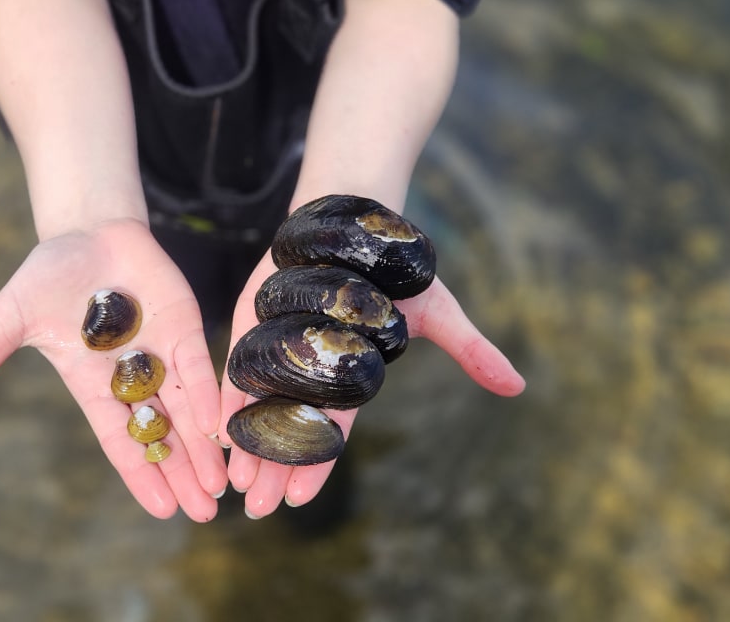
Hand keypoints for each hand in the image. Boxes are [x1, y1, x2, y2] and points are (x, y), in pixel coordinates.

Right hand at [0, 219, 227, 521]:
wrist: (84, 228)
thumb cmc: (45, 276)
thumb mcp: (7, 321)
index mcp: (93, 385)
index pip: (120, 439)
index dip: (139, 474)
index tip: (161, 510)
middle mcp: (133, 377)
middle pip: (161, 434)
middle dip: (182, 472)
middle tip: (205, 513)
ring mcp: (162, 351)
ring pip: (187, 408)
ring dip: (203, 447)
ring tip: (220, 487)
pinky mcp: (183, 323)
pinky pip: (198, 363)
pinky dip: (206, 393)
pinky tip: (219, 426)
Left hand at [219, 252, 525, 518]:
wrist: (355, 221)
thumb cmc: (396, 271)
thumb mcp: (438, 311)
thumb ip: (469, 350)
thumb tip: (517, 386)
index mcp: (348, 376)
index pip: (330, 430)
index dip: (316, 464)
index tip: (300, 500)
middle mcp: (310, 370)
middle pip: (289, 428)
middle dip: (275, 469)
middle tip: (258, 508)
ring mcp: (279, 349)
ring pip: (259, 407)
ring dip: (247, 446)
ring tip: (234, 484)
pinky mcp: (252, 324)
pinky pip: (235, 367)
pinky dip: (225, 398)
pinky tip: (213, 430)